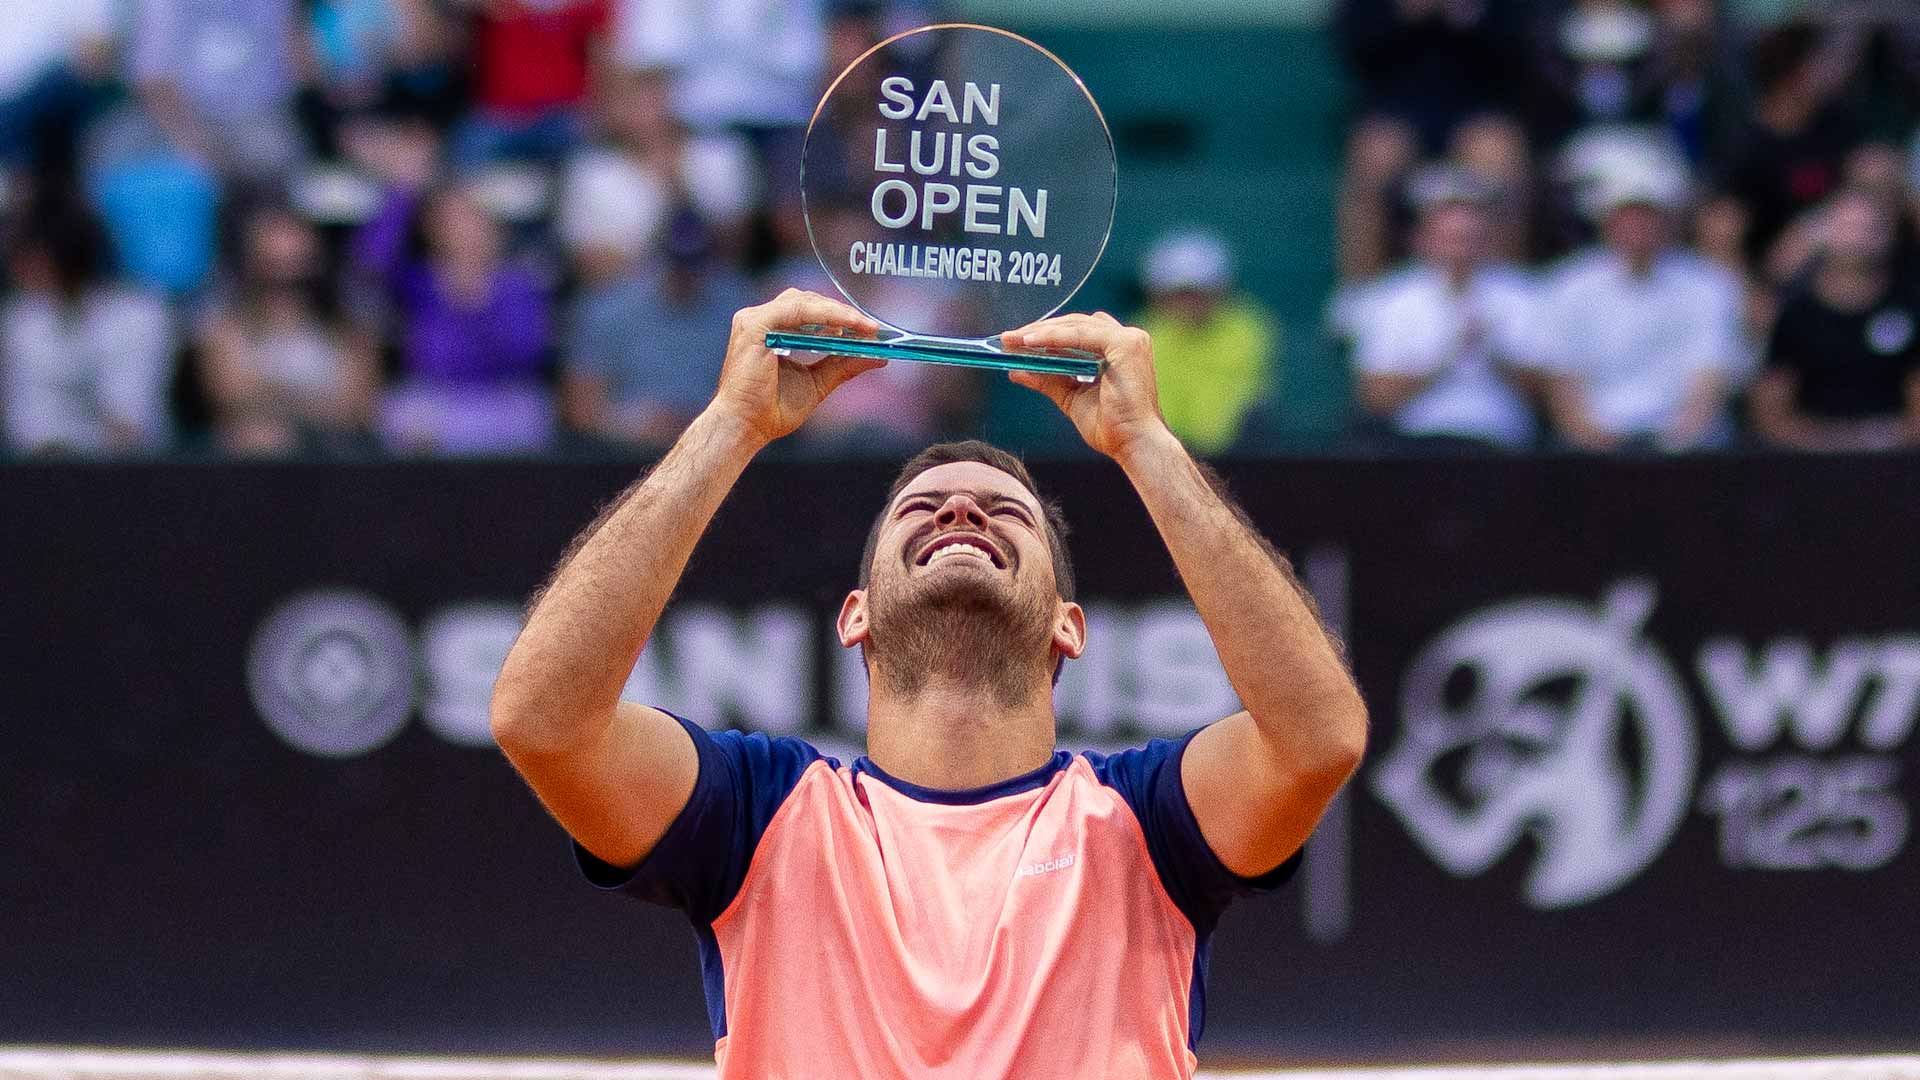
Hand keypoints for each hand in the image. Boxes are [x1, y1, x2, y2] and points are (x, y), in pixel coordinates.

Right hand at [709, 288, 884, 445]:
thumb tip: (879, 356)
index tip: (868, 327)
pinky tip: (844, 326)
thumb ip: (843, 365)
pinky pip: (796, 311)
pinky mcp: (754, 326)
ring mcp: (754, 320)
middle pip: (807, 300)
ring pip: (804, 301)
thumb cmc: (773, 409)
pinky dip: (823, 315)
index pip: (809, 310)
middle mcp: (760, 320)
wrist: (746, 427)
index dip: (839, 315)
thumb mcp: (818, 382)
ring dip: (837, 312)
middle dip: (842, 311)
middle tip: (870, 327)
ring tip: (862, 326)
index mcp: (771, 330)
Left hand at [1001, 312, 1169, 460]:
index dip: (1046, 333)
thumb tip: (1015, 370)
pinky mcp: (1126, 345)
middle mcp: (1127, 338)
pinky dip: (1054, 337)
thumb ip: (1047, 380)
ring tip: (1014, 340)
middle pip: (1074, 325)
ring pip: (1076, 326)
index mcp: (1118, 349)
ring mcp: (1129, 339)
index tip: (1016, 340)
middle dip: (1038, 330)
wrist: (1133, 444)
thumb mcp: (1070, 398)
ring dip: (1042, 332)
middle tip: (1008, 338)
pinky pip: (1081, 335)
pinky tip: (1031, 342)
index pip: (1077, 331)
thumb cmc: (1111, 427)